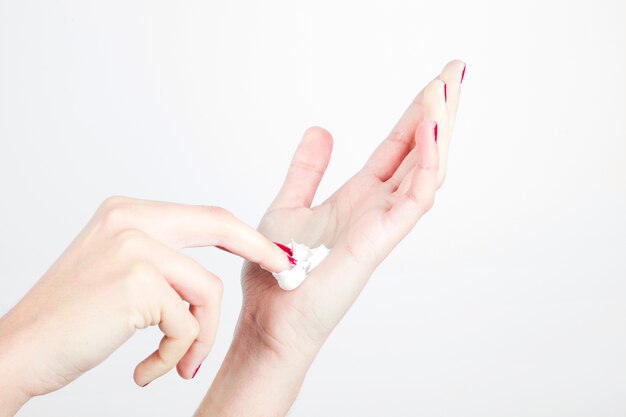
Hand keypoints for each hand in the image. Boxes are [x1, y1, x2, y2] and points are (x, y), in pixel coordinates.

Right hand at [0, 197, 290, 415]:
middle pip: (220, 226)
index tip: (274, 252)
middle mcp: (131, 220)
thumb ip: (163, 259)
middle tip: (285, 271)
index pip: (205, 216)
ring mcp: (135, 247)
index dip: (245, 236)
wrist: (18, 352)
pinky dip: (176, 355)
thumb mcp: (119, 273)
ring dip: (198, 338)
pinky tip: (147, 371)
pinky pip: (188, 324)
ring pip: (208, 291)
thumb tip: (210, 271)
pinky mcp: (138, 283)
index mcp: (128, 213)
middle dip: (260, 250)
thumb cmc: (70, 322)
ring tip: (174, 364)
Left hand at [196, 60, 464, 416]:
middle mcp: (378, 208)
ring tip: (449, 87)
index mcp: (359, 198)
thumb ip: (308, 170)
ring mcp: (384, 224)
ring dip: (439, 128)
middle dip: (439, 111)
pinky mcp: (380, 240)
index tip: (435, 82)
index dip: (416, 115)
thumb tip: (322, 130)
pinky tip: (431, 129)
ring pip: (426, 168)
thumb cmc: (279, 273)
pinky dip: (427, 162)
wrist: (272, 319)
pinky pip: (415, 196)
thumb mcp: (291, 205)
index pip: (397, 148)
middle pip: (419, 151)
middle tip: (457, 71)